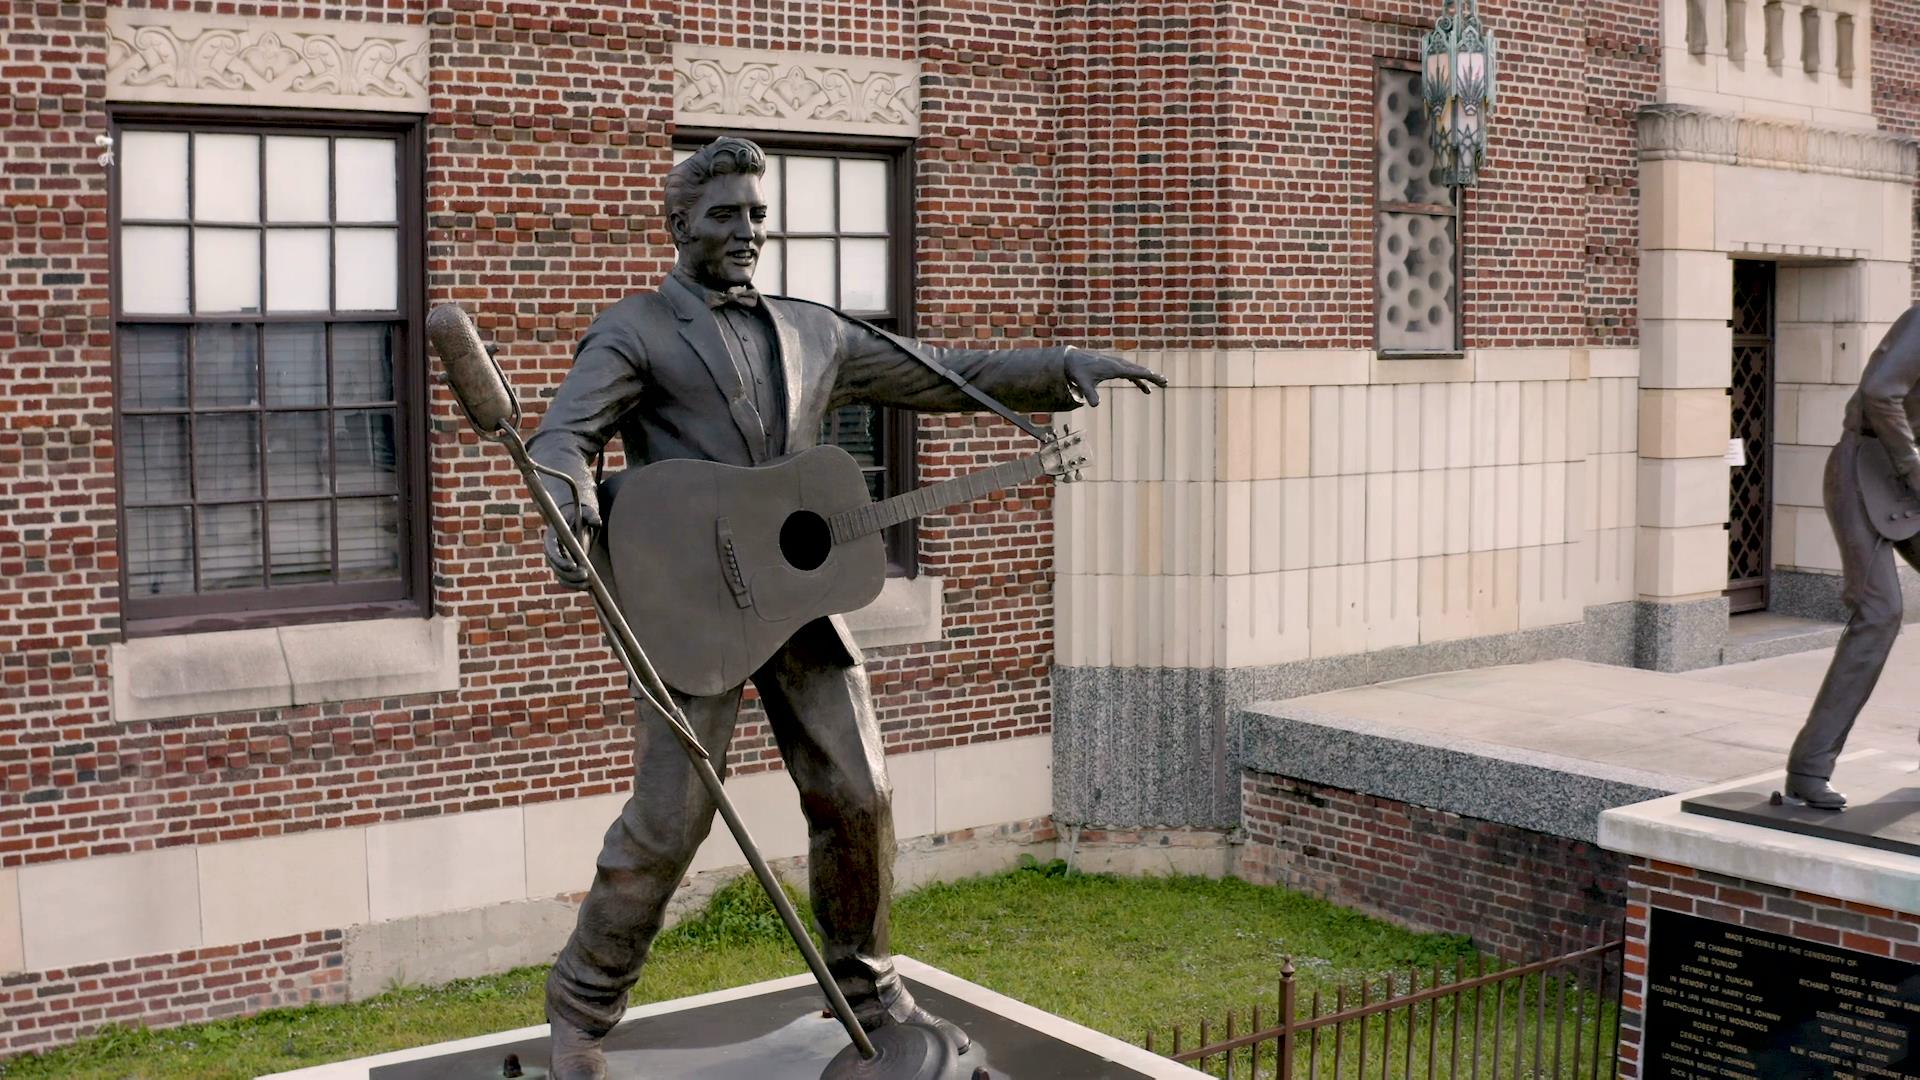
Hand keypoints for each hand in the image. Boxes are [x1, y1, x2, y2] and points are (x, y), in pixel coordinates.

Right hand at [540, 472, 599, 590]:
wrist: (576, 520)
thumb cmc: (580, 515)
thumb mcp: (586, 513)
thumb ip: (591, 516)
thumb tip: (597, 522)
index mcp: (552, 537)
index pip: (552, 552)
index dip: (561, 561)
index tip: (574, 566)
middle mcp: (551, 551)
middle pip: (556, 568)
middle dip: (570, 574)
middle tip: (586, 575)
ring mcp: (557, 561)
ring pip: (561, 577)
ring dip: (573, 583)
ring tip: (588, 583)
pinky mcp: (565, 568)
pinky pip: (566, 580)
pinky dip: (575, 585)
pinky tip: (588, 586)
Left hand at [1065, 347, 1168, 406]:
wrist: (1071, 359)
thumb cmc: (1078, 371)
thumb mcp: (1083, 384)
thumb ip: (1090, 394)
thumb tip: (1094, 405)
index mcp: (1115, 368)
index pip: (1137, 372)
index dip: (1150, 376)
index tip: (1161, 379)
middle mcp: (1118, 364)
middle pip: (1140, 370)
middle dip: (1153, 376)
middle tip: (1166, 383)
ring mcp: (1116, 365)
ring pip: (1136, 371)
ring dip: (1147, 377)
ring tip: (1159, 385)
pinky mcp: (1113, 367)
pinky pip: (1130, 373)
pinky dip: (1138, 379)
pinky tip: (1144, 388)